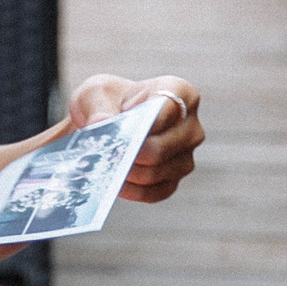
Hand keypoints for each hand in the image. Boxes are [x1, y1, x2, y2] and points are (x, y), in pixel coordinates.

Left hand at [64, 73, 202, 202]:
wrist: (106, 122)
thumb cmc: (107, 101)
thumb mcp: (96, 93)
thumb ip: (99, 106)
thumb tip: (103, 121)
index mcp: (180, 93)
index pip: (171, 106)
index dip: (150, 119)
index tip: (128, 123)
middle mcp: (190, 126)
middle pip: (161, 147)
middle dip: (130, 153)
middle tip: (106, 153)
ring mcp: (185, 156)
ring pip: (155, 172)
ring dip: (126, 172)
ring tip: (104, 166)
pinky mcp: (172, 181)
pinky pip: (154, 192)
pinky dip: (131, 190)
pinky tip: (113, 183)